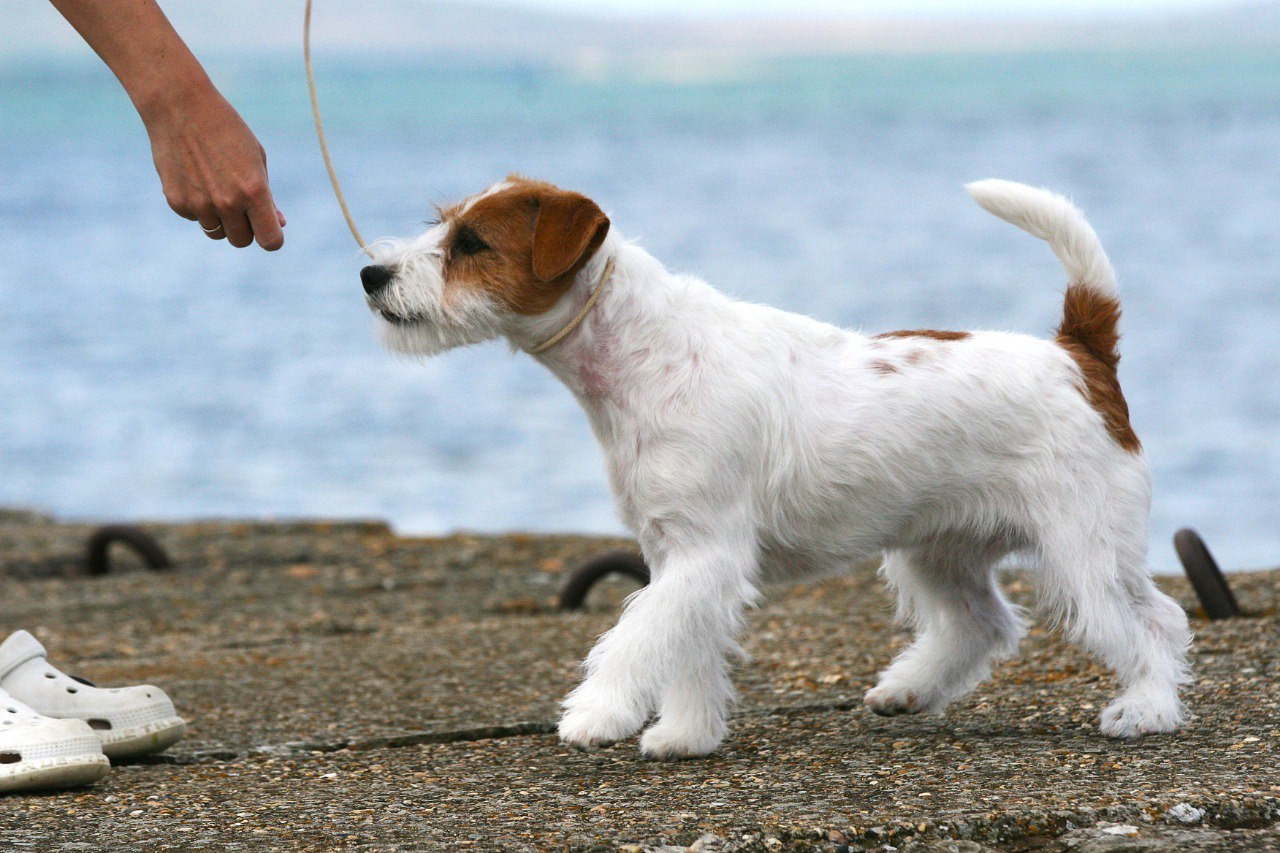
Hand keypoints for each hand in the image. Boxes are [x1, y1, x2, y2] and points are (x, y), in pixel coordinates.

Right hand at [47, 0, 286, 250]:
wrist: (180, 106)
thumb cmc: (227, 131)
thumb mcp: (256, 160)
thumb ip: (267, 197)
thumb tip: (279, 223)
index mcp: (254, 191)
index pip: (270, 240)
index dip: (272, 237)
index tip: (268, 228)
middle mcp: (227, 202)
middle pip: (241, 241)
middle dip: (245, 229)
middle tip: (240, 205)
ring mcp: (199, 204)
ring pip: (216, 233)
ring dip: (220, 219)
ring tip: (216, 186)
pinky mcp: (176, 202)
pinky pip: (194, 218)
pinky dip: (197, 207)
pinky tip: (195, 178)